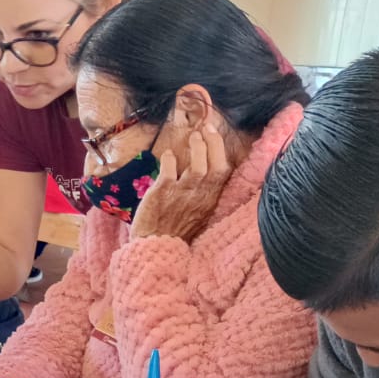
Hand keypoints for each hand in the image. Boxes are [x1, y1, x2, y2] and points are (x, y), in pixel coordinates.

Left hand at [131, 121, 230, 241]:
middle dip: (212, 143)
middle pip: (214, 166)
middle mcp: (199, 197)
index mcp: (209, 201)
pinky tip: (169, 155)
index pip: (223, 172)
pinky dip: (170, 160)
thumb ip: (202, 193)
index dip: (219, 150)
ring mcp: (181, 195)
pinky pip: (169, 171)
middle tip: (204, 129)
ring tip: (191, 136)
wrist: (154, 248)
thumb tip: (202, 169)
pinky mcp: (162, 194)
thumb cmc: (174, 230)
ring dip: (195, 148)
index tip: (213, 134)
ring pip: (196, 167)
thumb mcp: (197, 212)